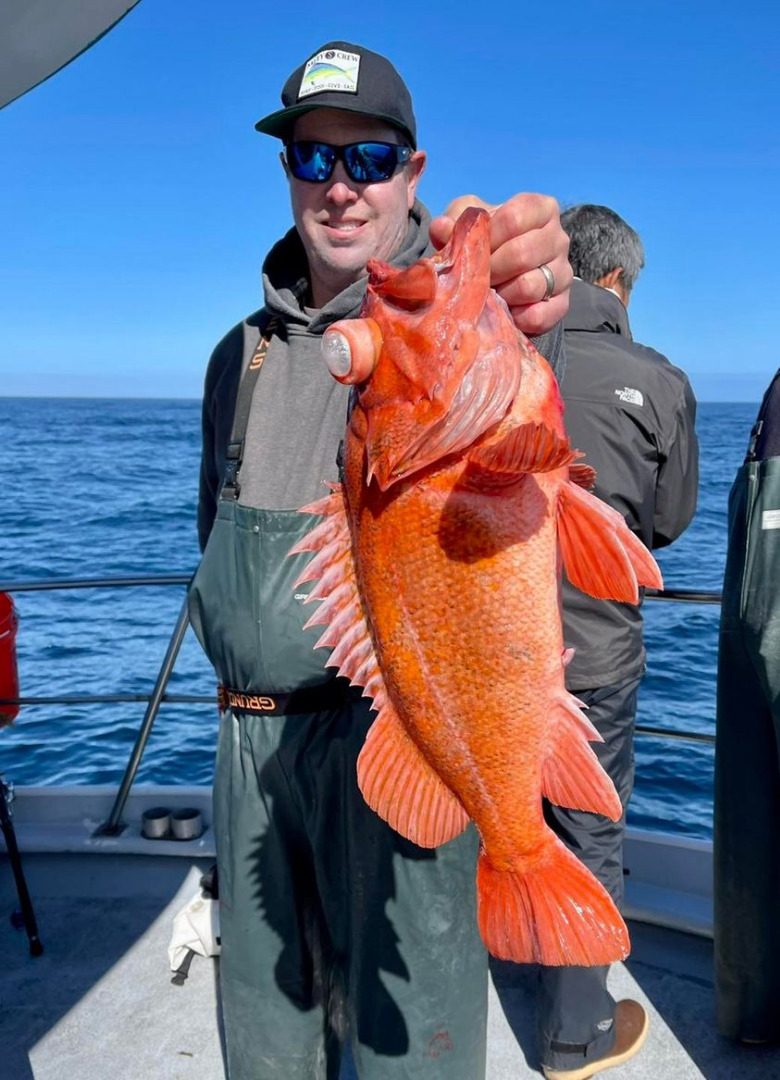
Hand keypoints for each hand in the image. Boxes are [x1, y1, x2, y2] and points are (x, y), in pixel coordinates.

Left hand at [430, 193, 570, 336]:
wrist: (503, 277)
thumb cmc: (487, 242)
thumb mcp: (470, 224)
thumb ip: (455, 221)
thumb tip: (441, 228)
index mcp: (541, 209)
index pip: (515, 217)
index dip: (488, 237)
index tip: (473, 250)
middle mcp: (559, 238)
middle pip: (522, 254)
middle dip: (491, 270)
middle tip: (475, 278)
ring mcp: (564, 272)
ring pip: (530, 286)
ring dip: (501, 294)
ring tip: (489, 293)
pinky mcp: (562, 304)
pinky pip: (540, 315)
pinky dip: (516, 318)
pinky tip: (505, 312)